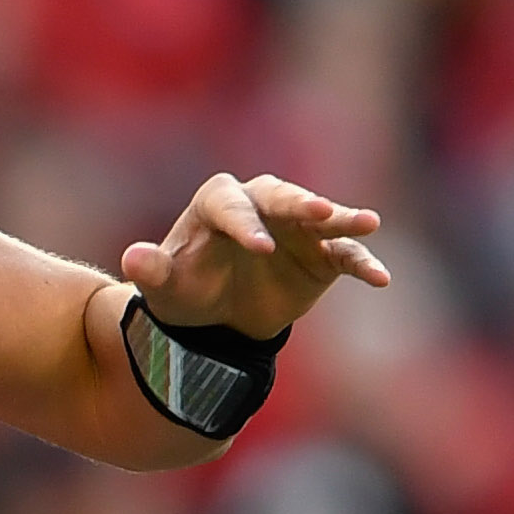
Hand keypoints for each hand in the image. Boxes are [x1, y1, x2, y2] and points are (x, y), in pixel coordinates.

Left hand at [119, 174, 387, 339]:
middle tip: (319, 211)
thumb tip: (132, 260)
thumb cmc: (186, 288)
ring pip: (323, 219)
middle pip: (282, 198)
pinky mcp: (323, 253)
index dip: (244, 226)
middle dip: (299, 204)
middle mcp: (262, 203)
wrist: (218, 315)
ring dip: (345, 219)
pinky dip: (363, 263)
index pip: (232, 207)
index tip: (258, 249)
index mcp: (218, 202)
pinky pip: (345, 255)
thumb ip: (151, 271)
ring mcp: (297, 226)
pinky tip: (381, 278)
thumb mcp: (165, 286)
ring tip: (368, 223)